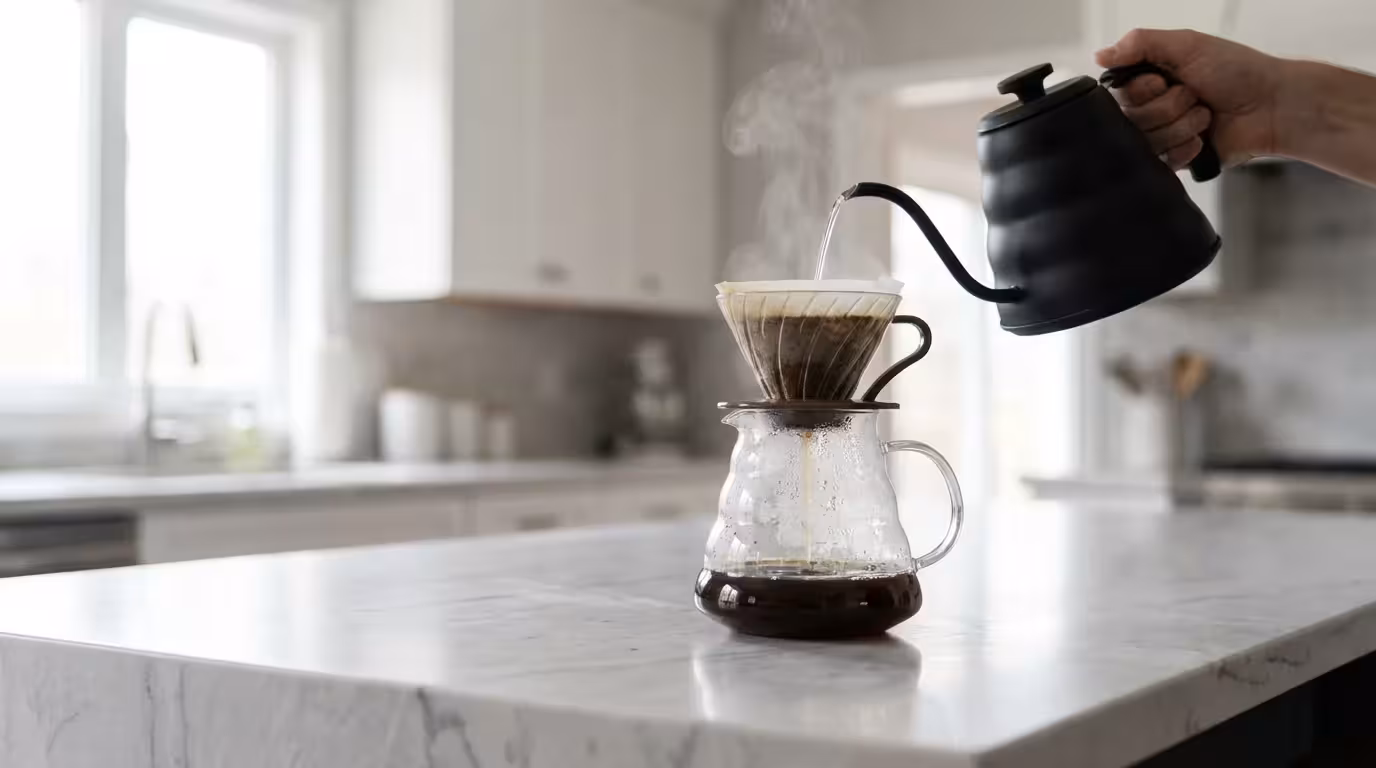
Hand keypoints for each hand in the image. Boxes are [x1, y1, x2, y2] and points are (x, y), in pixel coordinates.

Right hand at [1095, 29, 1284, 169]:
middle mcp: (1152, 107)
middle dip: (1168, 106)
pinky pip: (1162, 162)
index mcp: (1150, 78)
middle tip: (1194, 95)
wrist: (1272, 106)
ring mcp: (1163, 135)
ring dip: (1182, 125)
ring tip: (1205, 115)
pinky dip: (1186, 148)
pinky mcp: (1175, 160)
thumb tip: (1099, 55)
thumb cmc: (1238, 70)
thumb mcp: (1187, 44)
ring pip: (1147, 141)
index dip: (1142, 89)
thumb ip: (1140, 43)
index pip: (1118, 93)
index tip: (1165, 80)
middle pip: (1131, 119)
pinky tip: (1203, 139)